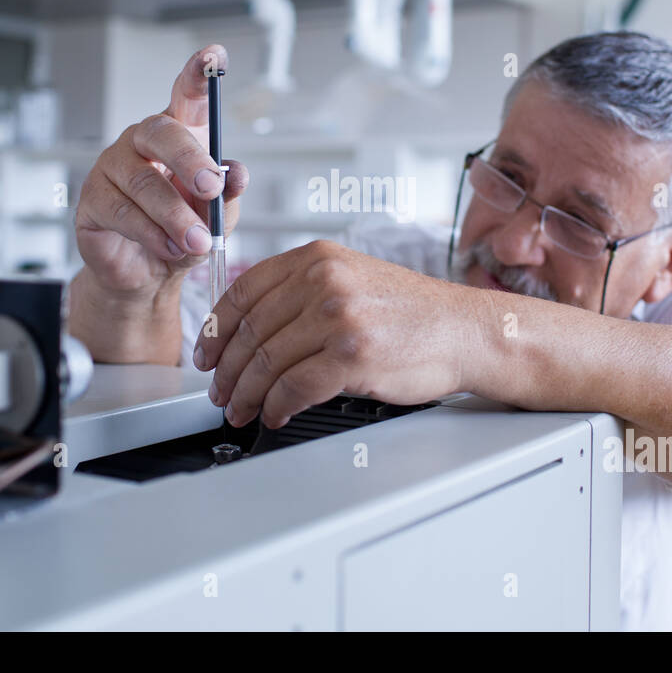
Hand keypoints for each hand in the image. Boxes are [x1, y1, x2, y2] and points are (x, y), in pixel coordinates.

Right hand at [75, 44, 248, 295]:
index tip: (215, 56)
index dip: (199, 74)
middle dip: (191, 162)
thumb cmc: (184, 233)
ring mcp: (112, 166)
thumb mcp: (217, 216)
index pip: (187, 95)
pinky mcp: (91, 199)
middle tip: (211, 189)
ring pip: (144, 183)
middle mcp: (142, 142)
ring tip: (197, 241)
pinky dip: (152, 234)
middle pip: (161, 133)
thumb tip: (237, 175)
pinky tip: (169, 248)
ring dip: (176, 216)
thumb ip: (227, 194)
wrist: (149, 275)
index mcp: (178, 135)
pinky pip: (122, 213)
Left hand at [193, 240, 483, 427]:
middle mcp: (324, 281)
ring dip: (246, 395)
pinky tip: (275, 414)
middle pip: (250, 331)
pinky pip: (293, 388)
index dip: (215, 330)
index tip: (207, 354)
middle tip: (220, 393)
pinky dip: (276, 407)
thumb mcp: (353, 278)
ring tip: (242, 410)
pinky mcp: (352, 355)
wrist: (465, 331)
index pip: (243, 292)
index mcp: (318, 258)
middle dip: (226, 371)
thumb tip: (250, 326)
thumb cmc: (412, 312)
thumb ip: (303, 290)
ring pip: (266, 362)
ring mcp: (338, 317)